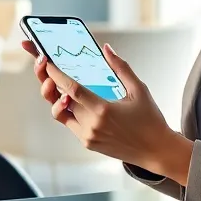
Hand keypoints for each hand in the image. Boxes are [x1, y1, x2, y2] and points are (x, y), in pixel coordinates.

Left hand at [20, 40, 192, 183]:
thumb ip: (121, 68)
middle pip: (59, 101)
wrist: (156, 151)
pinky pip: (70, 123)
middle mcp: (91, 125)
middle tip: (44, 68)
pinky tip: (72, 98)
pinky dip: (68, 110)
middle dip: (49, 82)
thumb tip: (107, 49)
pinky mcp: (88, 143)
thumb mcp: (139, 90)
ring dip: (56, 98)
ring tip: (56, 83)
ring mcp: (87, 136)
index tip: (46, 61)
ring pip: (60, 114)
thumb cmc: (150, 120)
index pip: (71, 89)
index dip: (55, 74)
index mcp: (103, 110)